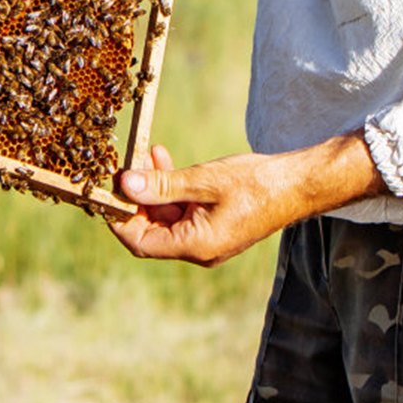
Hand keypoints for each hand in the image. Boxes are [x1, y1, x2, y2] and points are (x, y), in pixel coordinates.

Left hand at [108, 134, 385, 267]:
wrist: (296, 185)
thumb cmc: (255, 184)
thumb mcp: (203, 180)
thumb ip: (163, 185)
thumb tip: (126, 184)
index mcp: (196, 246)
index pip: (140, 241)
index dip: (118, 217)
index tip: (106, 189)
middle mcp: (198, 249)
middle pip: (149, 229)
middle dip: (134, 196)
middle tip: (127, 163)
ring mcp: (206, 238)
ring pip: (163, 216)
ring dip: (152, 187)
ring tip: (147, 153)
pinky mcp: (212, 224)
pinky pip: (180, 210)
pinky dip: (169, 188)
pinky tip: (163, 158)